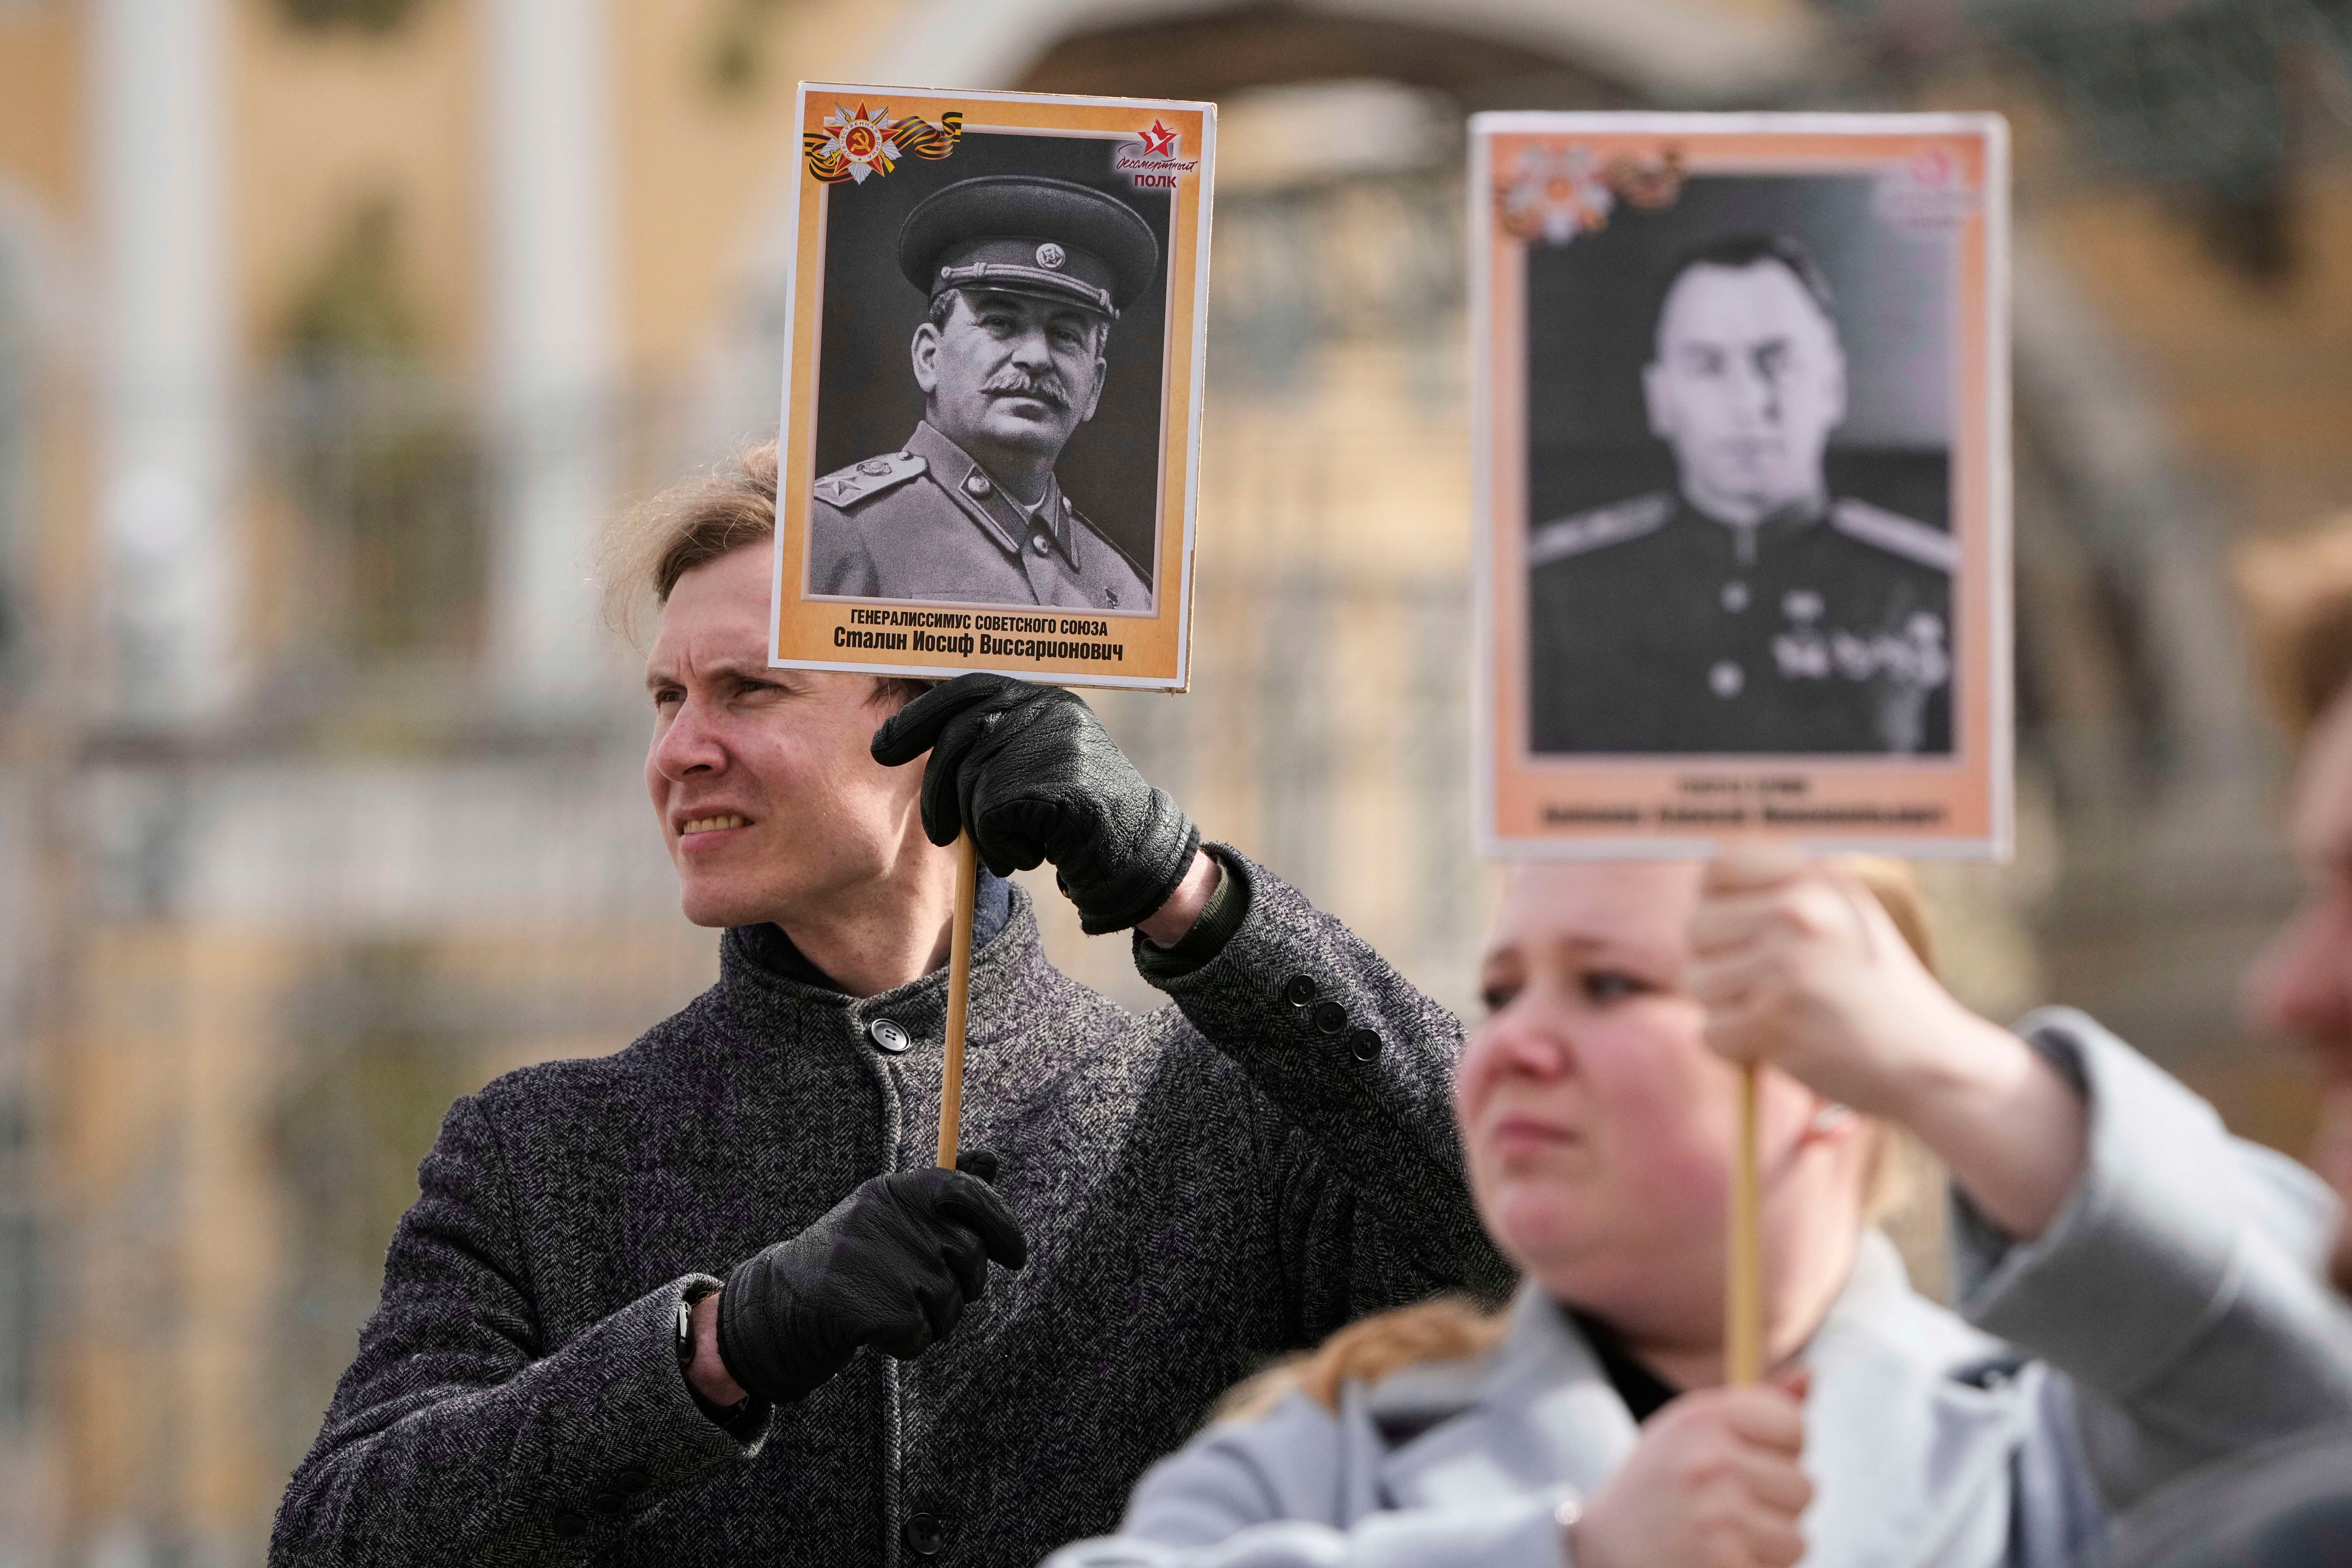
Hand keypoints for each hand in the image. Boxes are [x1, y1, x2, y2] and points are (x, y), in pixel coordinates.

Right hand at [715, 1161, 1025, 1404]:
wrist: (781, 1304)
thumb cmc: (853, 1257)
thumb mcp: (891, 1213)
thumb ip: (944, 1190)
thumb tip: (990, 1160)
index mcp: (894, 1189)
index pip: (966, 1191)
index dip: (1002, 1223)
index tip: (1017, 1256)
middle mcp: (887, 1218)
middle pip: (969, 1254)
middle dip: (964, 1283)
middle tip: (928, 1290)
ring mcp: (878, 1262)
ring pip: (950, 1301)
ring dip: (935, 1317)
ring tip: (895, 1306)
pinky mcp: (870, 1309)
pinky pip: (923, 1335)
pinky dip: (909, 1342)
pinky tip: (880, 1331)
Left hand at [871, 673, 1200, 934]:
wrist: (1135, 855)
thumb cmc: (1072, 819)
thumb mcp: (1031, 767)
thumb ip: (989, 746)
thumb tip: (911, 740)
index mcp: (1044, 698)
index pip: (968, 689)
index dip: (918, 717)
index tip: (882, 748)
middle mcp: (1050, 708)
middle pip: (960, 738)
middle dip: (937, 792)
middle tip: (938, 834)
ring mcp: (1056, 740)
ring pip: (973, 782)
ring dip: (981, 831)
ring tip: (1012, 848)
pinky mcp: (1057, 779)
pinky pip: (992, 813)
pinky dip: (1001, 844)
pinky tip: (1033, 852)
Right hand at [1570, 1375, 1811, 1567]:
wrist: (1603, 1551)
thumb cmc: (1658, 1487)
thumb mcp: (1691, 1434)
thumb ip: (1751, 1408)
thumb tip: (1808, 1377)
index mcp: (1700, 1419)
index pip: (1792, 1424)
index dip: (1782, 1448)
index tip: (1753, 1459)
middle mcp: (1710, 1462)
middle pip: (1803, 1486)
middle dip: (1774, 1504)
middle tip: (1726, 1508)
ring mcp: (1716, 1517)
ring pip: (1795, 1537)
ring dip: (1766, 1544)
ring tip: (1720, 1537)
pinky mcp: (1723, 1563)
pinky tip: (1715, 1560)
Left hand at [1686, 846, 2087, 1238]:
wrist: (1923, 1056)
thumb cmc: (1873, 985)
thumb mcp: (1843, 914)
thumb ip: (1780, 891)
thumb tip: (1705, 887)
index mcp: (1814, 880)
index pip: (1720, 866)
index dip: (1717, 900)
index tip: (1741, 926)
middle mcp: (1798, 912)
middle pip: (1697, 927)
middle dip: (1719, 960)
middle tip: (1766, 982)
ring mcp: (1785, 965)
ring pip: (1697, 981)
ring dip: (1728, 1006)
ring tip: (1781, 1011)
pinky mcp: (1775, 1020)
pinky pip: (1710, 1031)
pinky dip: (1737, 1046)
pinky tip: (1780, 1043)